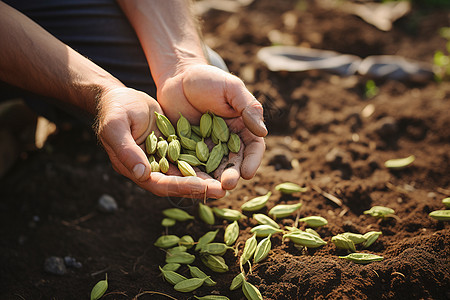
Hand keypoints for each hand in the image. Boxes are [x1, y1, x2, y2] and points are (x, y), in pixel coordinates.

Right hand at [95, 87, 225, 198]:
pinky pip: (190, 155)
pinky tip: (223, 160)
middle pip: (178, 182)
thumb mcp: (116, 127)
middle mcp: (151, 168)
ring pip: (187, 171)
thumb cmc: (114, 110)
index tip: (201, 187)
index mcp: (135, 169)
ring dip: (206, 177)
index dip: (181, 186)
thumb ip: (127, 151)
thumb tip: (143, 174)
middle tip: (223, 190)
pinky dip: (204, 159)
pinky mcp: (172, 146)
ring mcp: (163, 158)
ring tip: (227, 180)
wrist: (118, 96)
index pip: (160, 184)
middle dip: (200, 187)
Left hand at [157, 64, 266, 189]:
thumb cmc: (208, 78)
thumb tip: (263, 131)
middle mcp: (227, 141)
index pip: (253, 148)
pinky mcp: (187, 150)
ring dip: (213, 180)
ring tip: (211, 190)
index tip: (248, 173)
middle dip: (232, 174)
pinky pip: (191, 164)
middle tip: (227, 184)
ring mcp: (207, 147)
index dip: (253, 161)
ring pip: (213, 168)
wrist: (177, 76)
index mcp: (243, 127)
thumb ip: (248, 107)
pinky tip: (190, 182)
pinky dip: (192, 174)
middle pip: (234, 162)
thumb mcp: (231, 88)